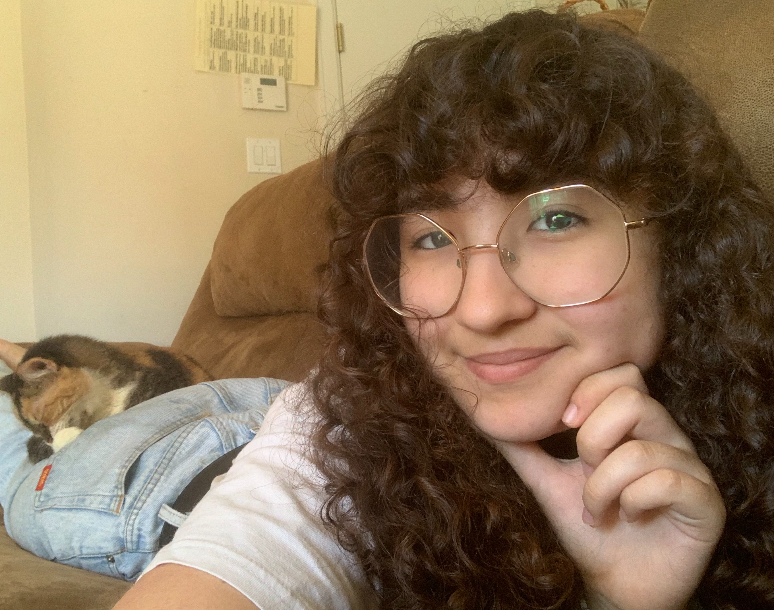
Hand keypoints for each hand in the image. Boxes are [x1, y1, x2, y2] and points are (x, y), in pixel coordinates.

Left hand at [494, 364, 725, 609]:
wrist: (616, 582)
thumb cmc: (588, 525)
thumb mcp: (547, 481)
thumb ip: (523, 447)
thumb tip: (483, 414)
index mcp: (633, 423)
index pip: (622, 373)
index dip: (588, 390)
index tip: (562, 422)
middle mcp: (666, 435)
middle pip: (633, 397)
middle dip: (591, 438)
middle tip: (583, 469)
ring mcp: (689, 466)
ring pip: (641, 447)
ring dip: (603, 485)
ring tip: (597, 509)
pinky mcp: (706, 500)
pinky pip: (667, 480)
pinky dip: (634, 501)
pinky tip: (629, 516)